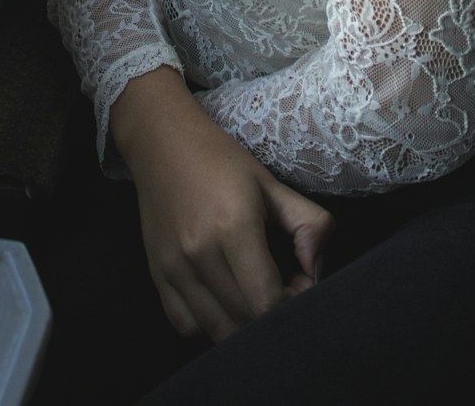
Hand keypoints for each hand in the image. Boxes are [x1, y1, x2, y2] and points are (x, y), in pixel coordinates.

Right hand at [110, 67, 333, 342]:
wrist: (162, 143)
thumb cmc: (221, 161)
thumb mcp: (271, 184)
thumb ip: (308, 223)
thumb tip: (318, 269)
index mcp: (233, 228)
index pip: (266, 302)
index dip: (292, 304)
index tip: (299, 283)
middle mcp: (199, 254)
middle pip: (244, 321)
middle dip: (273, 314)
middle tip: (282, 286)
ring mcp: (173, 269)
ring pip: (216, 331)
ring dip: (243, 323)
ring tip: (253, 292)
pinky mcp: (156, 276)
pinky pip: (187, 325)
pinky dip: (209, 324)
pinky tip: (222, 297)